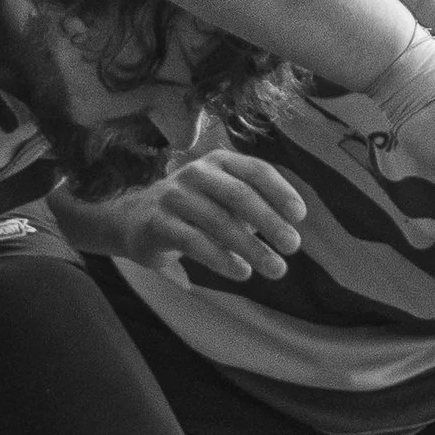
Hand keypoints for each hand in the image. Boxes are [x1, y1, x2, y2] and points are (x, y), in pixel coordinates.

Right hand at [109, 150, 307, 281]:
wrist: (134, 220)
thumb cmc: (193, 210)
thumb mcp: (223, 200)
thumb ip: (253, 206)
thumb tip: (290, 227)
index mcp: (219, 162)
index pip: (256, 170)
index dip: (281, 191)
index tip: (299, 216)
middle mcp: (197, 173)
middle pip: (240, 195)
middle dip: (270, 222)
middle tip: (293, 246)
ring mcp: (175, 195)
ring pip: (219, 221)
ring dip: (252, 248)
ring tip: (275, 269)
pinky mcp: (158, 223)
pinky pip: (194, 242)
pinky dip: (221, 259)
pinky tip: (242, 272)